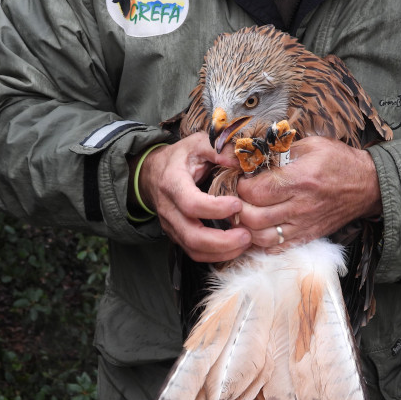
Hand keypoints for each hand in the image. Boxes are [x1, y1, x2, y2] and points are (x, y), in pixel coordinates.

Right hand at [135, 133, 250, 261]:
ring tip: (245, 241)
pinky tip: (235, 247)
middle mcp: (169, 209)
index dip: (215, 209)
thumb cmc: (180, 158)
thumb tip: (239, 160)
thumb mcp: (197, 143)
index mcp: (172, 183)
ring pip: (194, 250)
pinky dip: (217, 255)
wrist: (153, 174)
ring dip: (222, 252)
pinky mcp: (177, 236)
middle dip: (222, 241)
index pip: (191, 204)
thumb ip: (218, 148)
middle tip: (246, 235)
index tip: (237, 204)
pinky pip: (195, 253)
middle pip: (192, 236)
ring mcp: (172, 226)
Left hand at [234, 136, 381, 250]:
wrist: (367, 185)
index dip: (241, 187)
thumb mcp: (312, 145)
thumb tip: (254, 157)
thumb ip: (281, 151)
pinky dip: (262, 243)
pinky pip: (277, 248)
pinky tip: (259, 230)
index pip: (256, 191)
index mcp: (299, 179)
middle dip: (238, 209)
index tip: (243, 180)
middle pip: (254, 217)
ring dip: (247, 228)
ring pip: (262, 237)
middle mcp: (300, 205)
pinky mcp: (307, 236)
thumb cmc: (338, 162)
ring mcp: (303, 224)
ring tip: (245, 215)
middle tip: (239, 200)